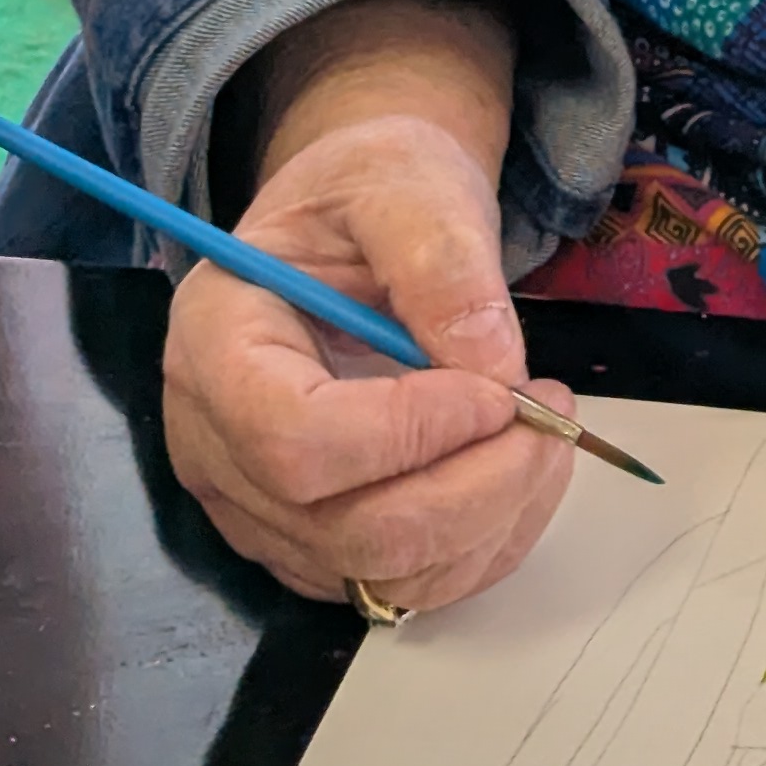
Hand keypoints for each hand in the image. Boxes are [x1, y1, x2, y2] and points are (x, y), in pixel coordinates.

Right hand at [161, 0, 569, 612]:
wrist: (356, 222)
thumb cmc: (368, 190)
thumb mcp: (406, 181)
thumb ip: (443, 261)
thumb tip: (493, 371)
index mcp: (215, 345)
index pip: (292, 438)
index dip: (406, 433)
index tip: (498, 390)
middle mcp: (217, 448)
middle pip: (340, 528)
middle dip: (473, 486)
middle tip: (550, 412)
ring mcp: (261, 510)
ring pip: (380, 572)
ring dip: (492, 518)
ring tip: (547, 430)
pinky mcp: (316, 543)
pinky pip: (405, 584)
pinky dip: (486, 543)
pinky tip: (524, 472)